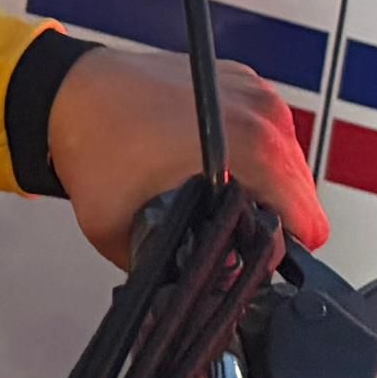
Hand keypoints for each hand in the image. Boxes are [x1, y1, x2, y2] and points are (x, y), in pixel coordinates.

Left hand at [46, 44, 327, 266]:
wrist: (69, 93)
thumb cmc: (94, 142)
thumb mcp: (123, 231)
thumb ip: (169, 272)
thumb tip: (196, 297)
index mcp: (252, 145)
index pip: (307, 222)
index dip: (279, 253)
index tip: (247, 256)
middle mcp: (263, 113)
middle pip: (300, 194)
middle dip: (269, 220)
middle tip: (221, 228)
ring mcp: (255, 91)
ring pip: (288, 162)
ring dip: (260, 186)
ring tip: (212, 193)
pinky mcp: (241, 81)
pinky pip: (267, 131)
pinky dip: (246, 152)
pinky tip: (208, 162)